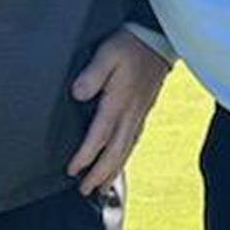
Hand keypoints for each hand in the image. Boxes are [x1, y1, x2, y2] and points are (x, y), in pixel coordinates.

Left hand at [67, 29, 171, 194]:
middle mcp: (130, 113)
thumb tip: (77, 94)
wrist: (157, 38)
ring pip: (126, 149)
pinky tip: (121, 160)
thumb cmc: (129, 44)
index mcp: (119, 102)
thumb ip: (92, 74)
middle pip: (115, 151)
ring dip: (114, 170)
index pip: (100, 136)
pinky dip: (125, 156)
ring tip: (102, 187)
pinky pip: (134, 140)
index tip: (72, 170)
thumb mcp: (107, 53)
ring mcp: (140, 113)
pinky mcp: (144, 110)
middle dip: (100, 174)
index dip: (85, 156)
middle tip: (85, 191)